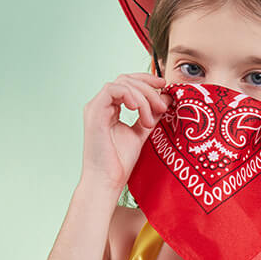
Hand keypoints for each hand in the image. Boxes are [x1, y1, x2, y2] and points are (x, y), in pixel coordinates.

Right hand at [80, 72, 170, 188]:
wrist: (108, 180)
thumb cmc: (120, 162)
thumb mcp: (141, 133)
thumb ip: (151, 115)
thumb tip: (166, 98)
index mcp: (110, 108)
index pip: (128, 83)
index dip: (147, 81)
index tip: (164, 86)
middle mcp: (101, 105)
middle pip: (126, 79)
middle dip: (148, 88)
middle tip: (162, 106)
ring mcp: (96, 107)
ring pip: (122, 83)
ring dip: (142, 97)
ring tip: (149, 120)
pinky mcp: (94, 112)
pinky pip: (113, 90)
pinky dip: (129, 96)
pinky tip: (138, 110)